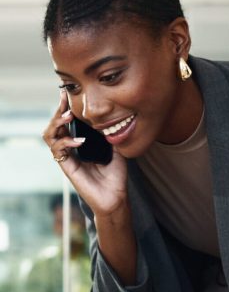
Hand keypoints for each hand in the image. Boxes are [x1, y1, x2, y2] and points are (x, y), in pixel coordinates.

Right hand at [42, 90, 127, 215]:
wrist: (115, 197)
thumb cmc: (115, 176)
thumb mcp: (116, 149)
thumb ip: (110, 134)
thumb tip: (112, 117)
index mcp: (80, 143)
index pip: (67, 122)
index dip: (65, 108)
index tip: (67, 94)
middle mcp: (70, 149)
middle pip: (55, 125)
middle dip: (58, 110)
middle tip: (64, 99)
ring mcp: (67, 158)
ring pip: (49, 136)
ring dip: (56, 123)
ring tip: (68, 115)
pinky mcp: (67, 167)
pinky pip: (58, 151)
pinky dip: (66, 142)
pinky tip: (79, 140)